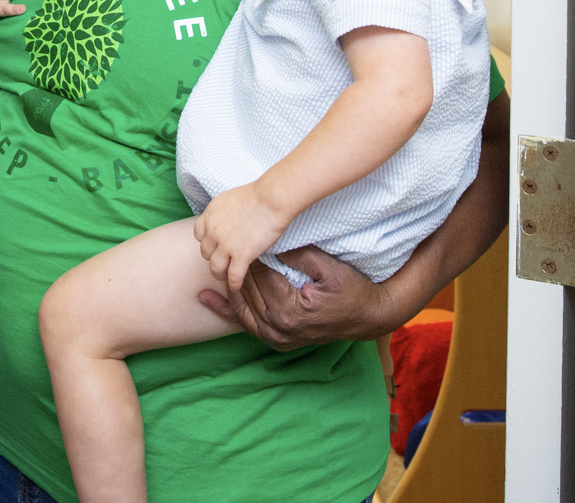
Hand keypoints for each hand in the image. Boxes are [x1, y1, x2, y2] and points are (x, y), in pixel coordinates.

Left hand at [193, 181, 292, 292]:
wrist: (271, 199)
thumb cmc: (257, 196)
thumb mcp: (229, 200)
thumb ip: (222, 215)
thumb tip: (226, 225)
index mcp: (210, 215)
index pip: (199, 234)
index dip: (207, 241)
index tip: (215, 245)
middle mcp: (213, 231)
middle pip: (205, 252)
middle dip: (213, 257)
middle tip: (223, 260)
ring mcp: (226, 244)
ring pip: (215, 268)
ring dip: (219, 274)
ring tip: (225, 277)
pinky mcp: (241, 255)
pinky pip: (233, 277)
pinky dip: (234, 284)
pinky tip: (236, 286)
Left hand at [197, 245, 399, 349]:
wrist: (367, 317)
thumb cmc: (352, 289)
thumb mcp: (329, 267)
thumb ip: (300, 255)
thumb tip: (271, 243)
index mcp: (289, 309)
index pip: (259, 275)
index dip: (250, 253)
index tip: (242, 233)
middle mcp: (279, 328)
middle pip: (248, 291)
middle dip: (237, 266)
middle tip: (226, 242)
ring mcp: (277, 338)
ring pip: (242, 308)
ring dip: (227, 287)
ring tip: (211, 266)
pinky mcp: (278, 340)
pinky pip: (247, 325)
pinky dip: (227, 311)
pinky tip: (207, 299)